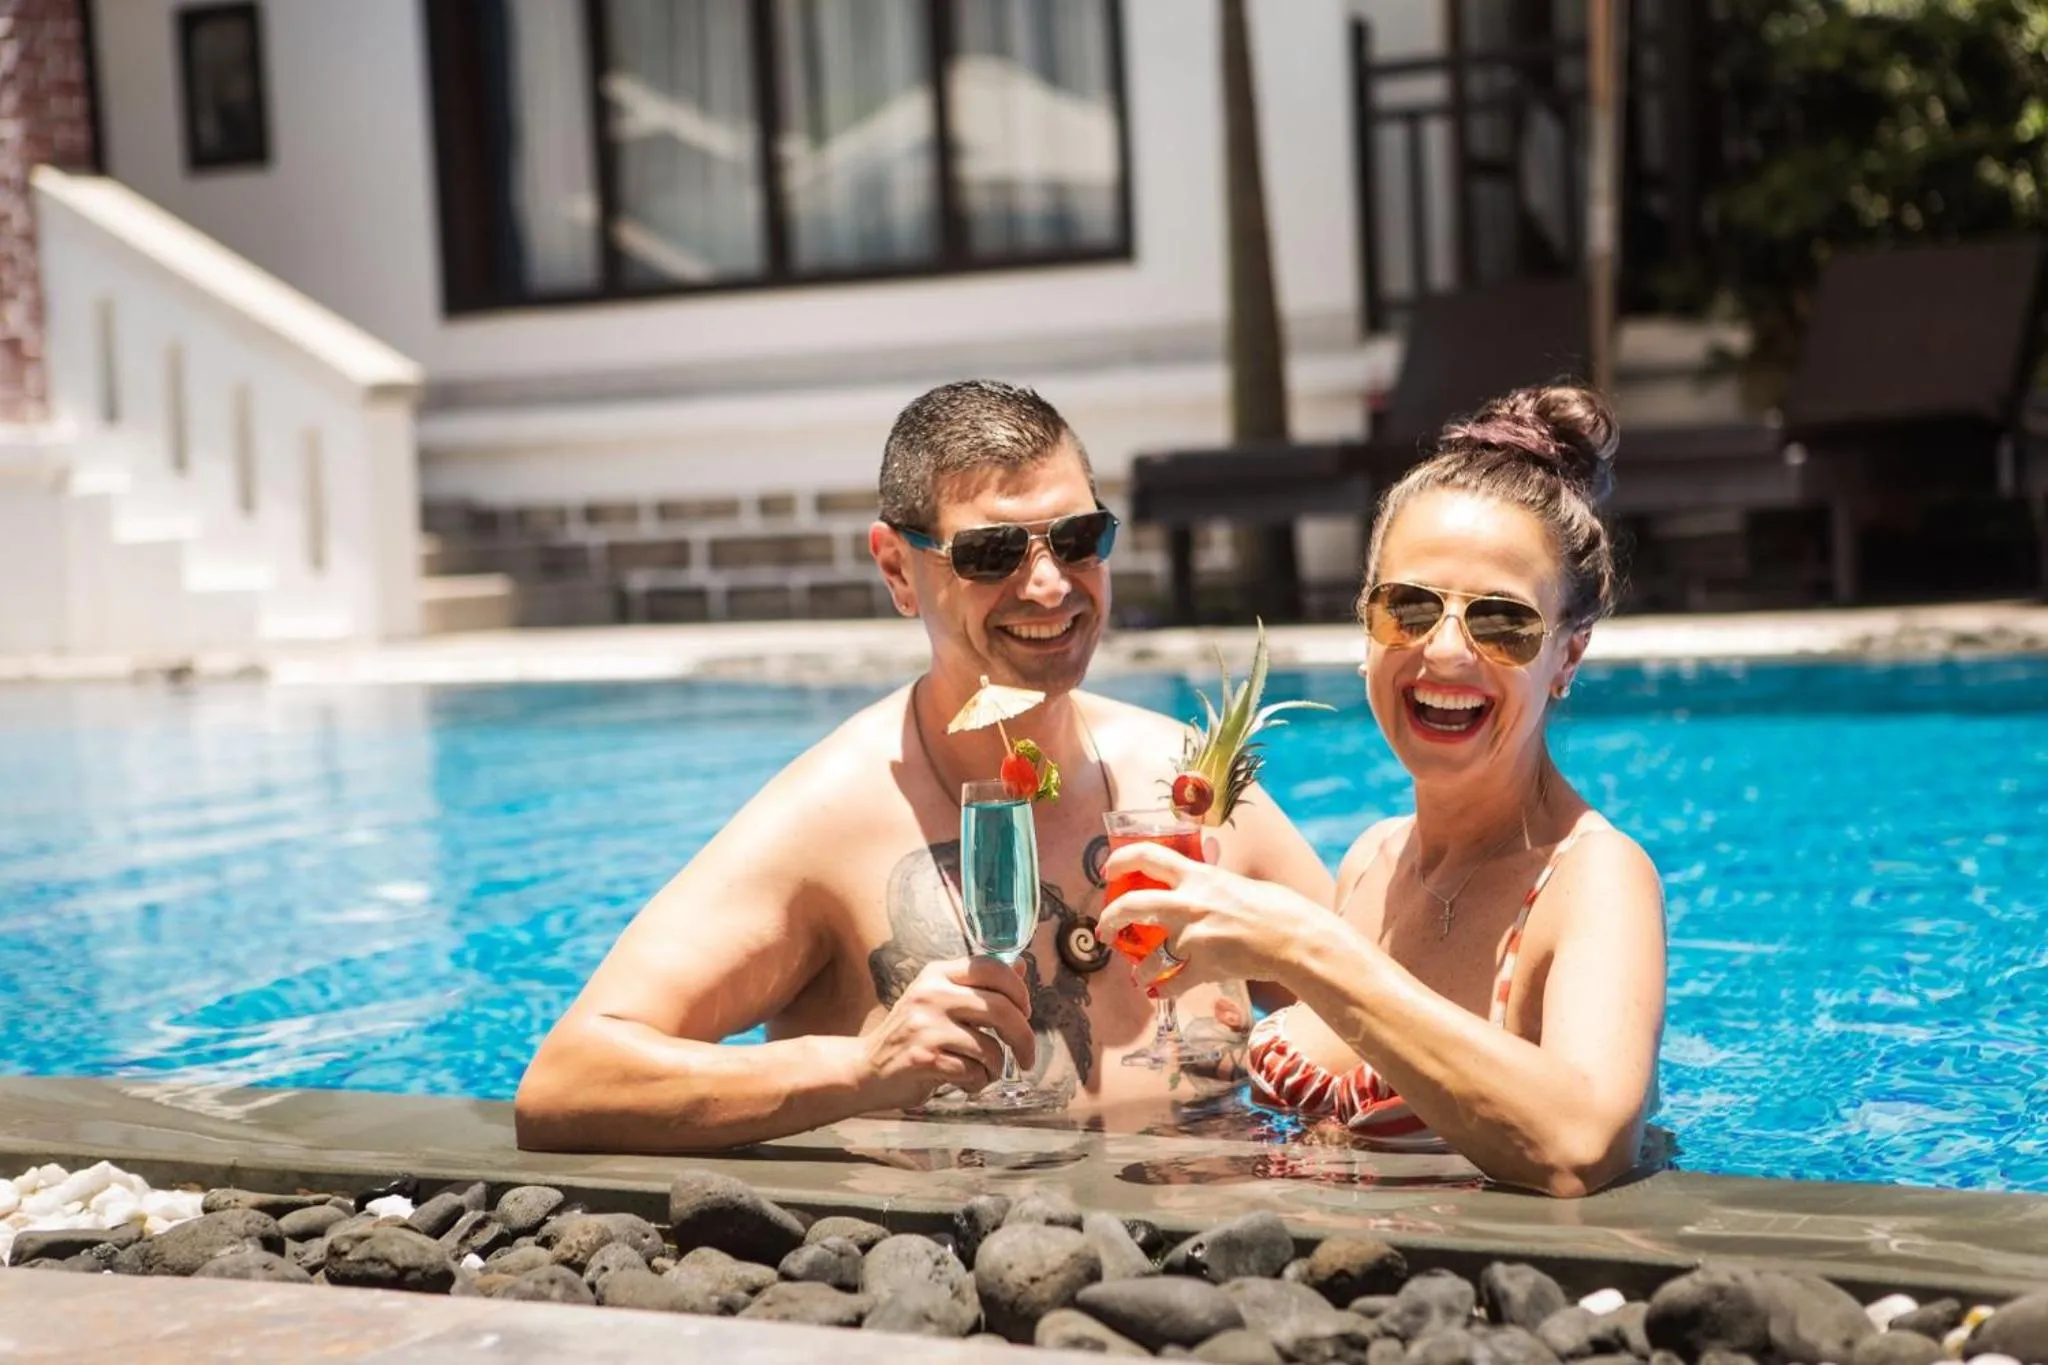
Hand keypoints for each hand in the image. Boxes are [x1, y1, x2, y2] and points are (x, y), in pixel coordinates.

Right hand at [856, 957, 1035, 1109]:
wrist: (867, 1068)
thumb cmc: (912, 1034)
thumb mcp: (941, 1000)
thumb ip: (978, 985)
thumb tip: (1020, 968)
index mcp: (938, 974)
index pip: (991, 967)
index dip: (1018, 990)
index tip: (1025, 1012)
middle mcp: (931, 994)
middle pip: (1001, 1009)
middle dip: (1024, 1038)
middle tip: (1027, 1057)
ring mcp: (925, 1026)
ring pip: (991, 1049)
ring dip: (996, 1068)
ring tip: (983, 1072)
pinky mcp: (924, 1059)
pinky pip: (973, 1072)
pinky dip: (977, 1082)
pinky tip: (965, 1082)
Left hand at [1097, 842, 1325, 995]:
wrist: (1295, 939)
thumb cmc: (1274, 908)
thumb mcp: (1235, 884)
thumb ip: (1206, 884)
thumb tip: (1189, 881)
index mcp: (1198, 876)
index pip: (1148, 856)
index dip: (1120, 860)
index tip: (1108, 871)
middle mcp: (1190, 904)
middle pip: (1133, 905)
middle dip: (1110, 917)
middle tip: (1104, 928)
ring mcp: (1195, 938)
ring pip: (1148, 957)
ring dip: (1140, 969)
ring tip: (1138, 974)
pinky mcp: (1205, 968)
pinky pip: (1172, 984)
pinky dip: (1163, 990)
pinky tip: (1159, 992)